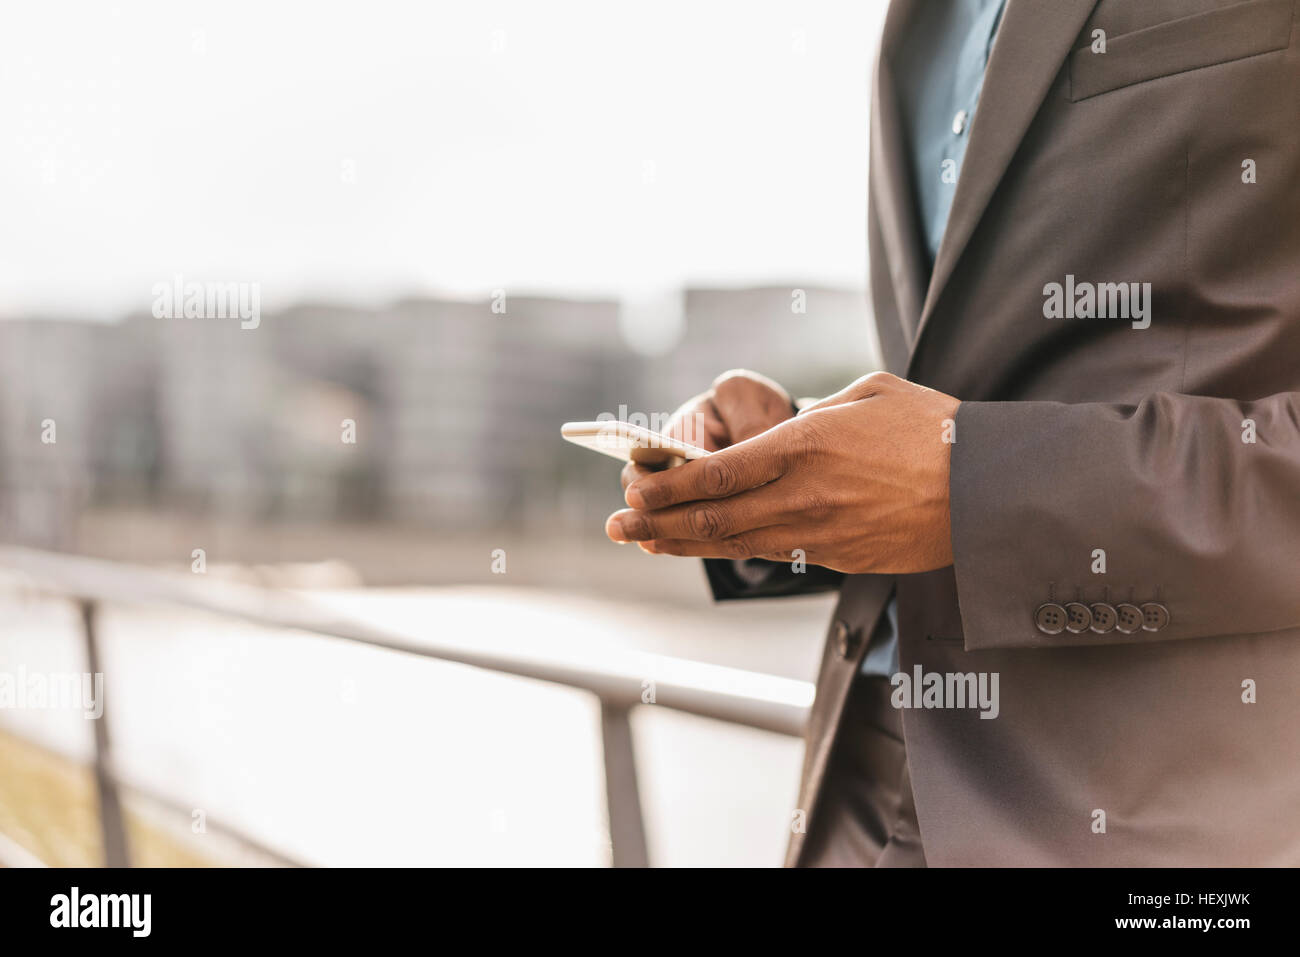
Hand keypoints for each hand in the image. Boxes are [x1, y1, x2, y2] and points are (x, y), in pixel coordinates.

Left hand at [605, 372, 959, 574]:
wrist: (990, 491)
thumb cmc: (933, 428)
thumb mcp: (867, 394)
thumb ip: (811, 415)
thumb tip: (779, 433)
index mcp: (804, 446)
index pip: (716, 474)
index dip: (668, 486)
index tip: (634, 487)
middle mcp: (802, 496)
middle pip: (713, 518)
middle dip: (656, 521)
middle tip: (616, 525)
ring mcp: (819, 534)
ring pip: (734, 544)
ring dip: (681, 544)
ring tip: (641, 542)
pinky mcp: (837, 558)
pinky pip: (772, 554)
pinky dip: (730, 551)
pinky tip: (705, 548)